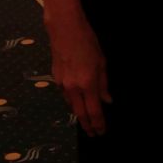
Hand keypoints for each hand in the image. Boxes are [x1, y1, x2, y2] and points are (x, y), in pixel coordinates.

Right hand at [46, 9, 111, 135]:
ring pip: (71, 105)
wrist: (64, 28)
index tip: (101, 132)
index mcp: (87, 84)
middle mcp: (73, 88)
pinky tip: (77, 100)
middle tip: (93, 133)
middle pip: (80, 114)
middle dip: (87, 125)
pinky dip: (73, 100)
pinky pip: (65, 95)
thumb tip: (107, 100)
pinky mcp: (55, 78)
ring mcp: (61, 84)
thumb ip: (103, 84)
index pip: (94, 111)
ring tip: (87, 119)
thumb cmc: (87, 41)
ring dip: (79, 113)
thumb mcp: (101, 62)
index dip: (98, 124)